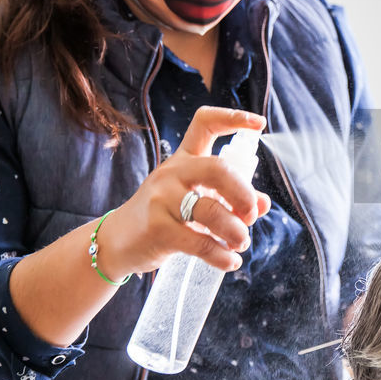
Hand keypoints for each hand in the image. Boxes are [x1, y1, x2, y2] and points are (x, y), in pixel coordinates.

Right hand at [97, 107, 272, 277]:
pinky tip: (230, 261)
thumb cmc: (164, 216)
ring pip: (211, 211)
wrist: (116, 242)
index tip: (260, 124)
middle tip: (250, 215)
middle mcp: (172, 173)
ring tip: (240, 243)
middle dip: (244, 194)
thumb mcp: (194, 199)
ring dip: (236, 231)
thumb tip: (264, 204)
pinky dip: (222, 256)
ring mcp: (162, 200)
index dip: (234, 118)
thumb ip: (230, 197)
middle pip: (218, 169)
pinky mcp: (157, 228)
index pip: (205, 123)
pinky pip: (200, 242)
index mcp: (183, 159)